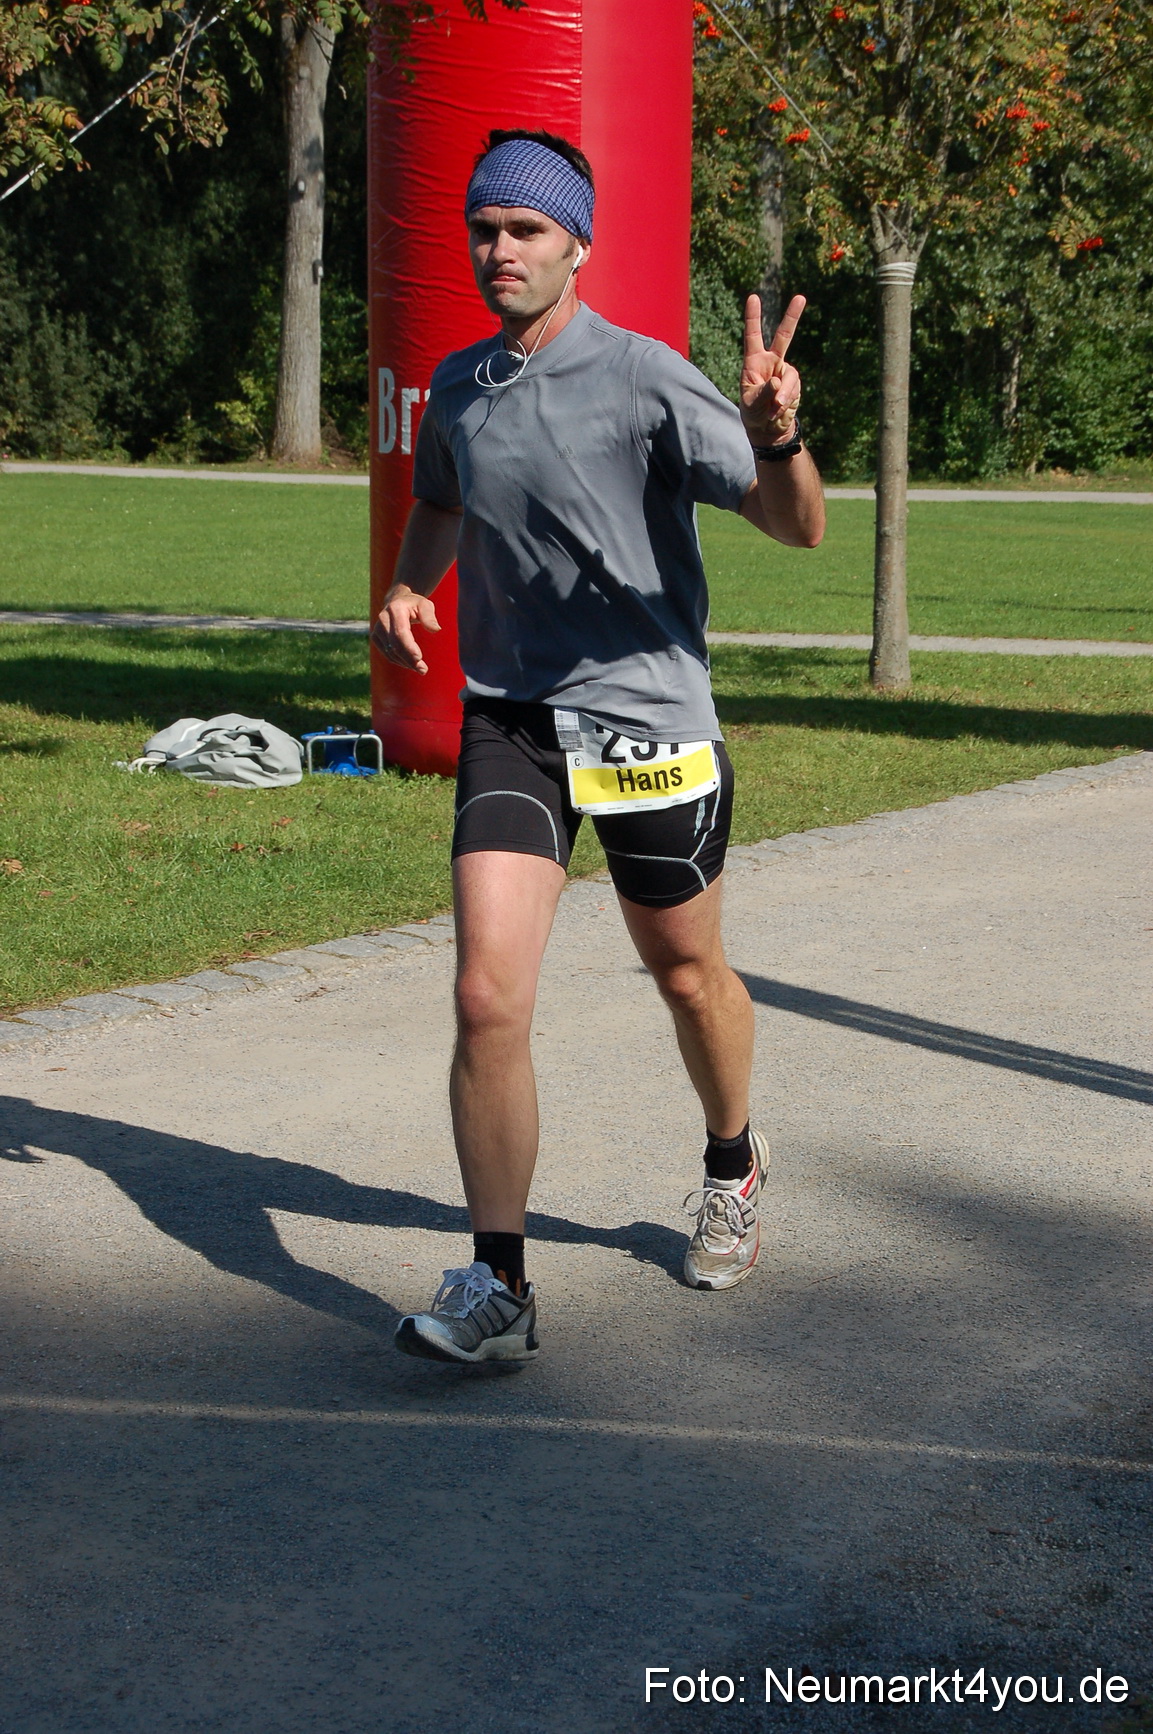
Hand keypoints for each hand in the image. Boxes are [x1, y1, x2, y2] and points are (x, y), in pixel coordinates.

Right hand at [370, 585, 440, 675]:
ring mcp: (377, 628)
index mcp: (395, 609)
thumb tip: (436, 629)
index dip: (408, 647)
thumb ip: (430, 616)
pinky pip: (386, 653)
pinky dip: (399, 661)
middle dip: (409, 659)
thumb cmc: (414, 604)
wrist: (397, 601)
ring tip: (420, 668)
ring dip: (405, 663)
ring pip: (390, 652)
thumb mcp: (425, 605)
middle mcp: (383, 618)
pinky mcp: (375, 637)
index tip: (419, 658)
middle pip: (395, 644)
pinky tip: (410, 664)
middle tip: (423, 669)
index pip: (400, 632)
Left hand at [740, 292, 805, 445]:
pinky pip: (793, 389)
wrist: (768, 427)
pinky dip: (786, 402)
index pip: (753, 336)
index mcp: (754, 362)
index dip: (753, 317)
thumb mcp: (752, 404)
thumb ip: (763, 393)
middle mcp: (771, 362)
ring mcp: (785, 372)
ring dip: (782, 396)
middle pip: (784, 336)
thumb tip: (777, 381)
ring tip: (773, 409)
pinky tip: (778, 411)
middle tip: (801, 297)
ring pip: (790, 377)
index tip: (753, 297)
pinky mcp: (794, 383)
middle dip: (792, 317)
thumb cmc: (753, 413)